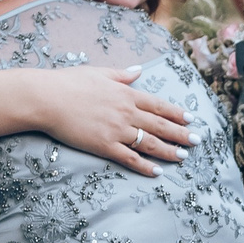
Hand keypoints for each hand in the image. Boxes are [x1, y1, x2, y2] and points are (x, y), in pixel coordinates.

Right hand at [34, 65, 196, 176]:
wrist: (46, 98)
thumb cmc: (68, 83)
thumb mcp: (98, 72)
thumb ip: (121, 75)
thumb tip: (138, 71)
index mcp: (126, 94)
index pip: (158, 105)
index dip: (176, 113)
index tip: (190, 119)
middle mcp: (126, 112)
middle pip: (160, 125)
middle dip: (181, 134)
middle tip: (197, 141)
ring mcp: (116, 130)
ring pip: (150, 143)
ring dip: (169, 151)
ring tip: (183, 156)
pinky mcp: (104, 146)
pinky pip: (130, 158)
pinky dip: (145, 166)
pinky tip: (157, 171)